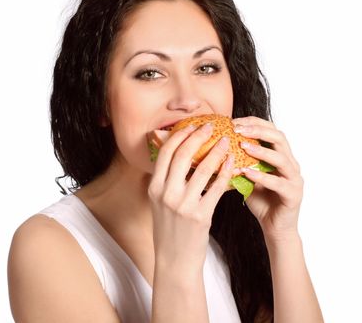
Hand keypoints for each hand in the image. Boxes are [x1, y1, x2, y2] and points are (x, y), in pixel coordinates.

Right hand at [148, 123, 233, 271]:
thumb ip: (167, 180)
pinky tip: (233, 163)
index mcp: (154, 188)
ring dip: (216, 151)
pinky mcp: (200, 216)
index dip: (179, 136)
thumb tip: (178, 157)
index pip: (164, 153)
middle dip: (197, 136)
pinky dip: (226, 172)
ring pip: (202, 169)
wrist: (175, 260)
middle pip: (182, 155)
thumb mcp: (160, 203)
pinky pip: (216, 188)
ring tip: (226, 141)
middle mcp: (165, 194)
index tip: (191, 126)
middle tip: (211, 126)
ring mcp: (183, 205)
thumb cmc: (169, 229)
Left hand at [232, 116, 303, 241]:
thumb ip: (239, 161)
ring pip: (281, 158)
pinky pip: (278, 183)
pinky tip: (246, 172)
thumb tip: (216, 148)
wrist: (274, 227)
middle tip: (237, 129)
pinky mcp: (293, 194)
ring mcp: (294, 179)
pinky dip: (262, 176)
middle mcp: (290, 164)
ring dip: (261, 150)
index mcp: (281, 155)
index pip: (271, 130)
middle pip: (279, 138)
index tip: (233, 121)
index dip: (253, 122)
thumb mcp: (247, 176)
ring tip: (242, 146)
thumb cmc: (260, 200)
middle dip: (257, 130)